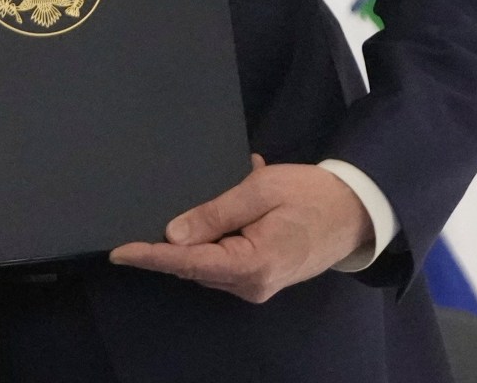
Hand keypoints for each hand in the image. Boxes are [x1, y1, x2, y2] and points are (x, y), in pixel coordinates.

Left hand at [108, 155, 371, 302]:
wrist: (357, 211)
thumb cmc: (312, 195)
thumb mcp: (262, 190)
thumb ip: (216, 212)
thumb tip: (173, 234)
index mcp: (251, 265)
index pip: (188, 262)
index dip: (151, 255)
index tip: (119, 252)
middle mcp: (250, 285)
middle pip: (194, 265)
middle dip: (171, 241)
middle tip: (153, 207)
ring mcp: (257, 285)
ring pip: (208, 263)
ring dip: (198, 235)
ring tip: (212, 196)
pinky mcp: (262, 276)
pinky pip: (226, 259)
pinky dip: (218, 236)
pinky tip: (229, 207)